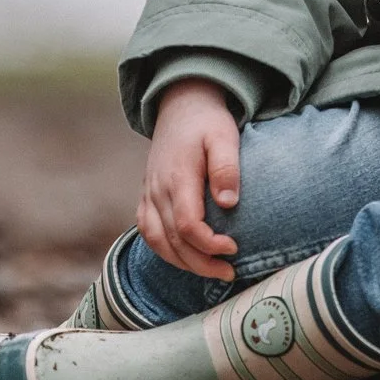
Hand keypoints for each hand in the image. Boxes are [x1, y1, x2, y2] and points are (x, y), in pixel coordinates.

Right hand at [139, 79, 242, 281]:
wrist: (181, 107)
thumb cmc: (207, 123)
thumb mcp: (224, 136)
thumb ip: (226, 168)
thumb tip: (229, 203)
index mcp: (177, 177)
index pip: (187, 225)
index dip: (209, 244)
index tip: (234, 248)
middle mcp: (157, 190)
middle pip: (173, 241)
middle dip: (201, 263)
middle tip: (230, 272)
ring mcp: (148, 194)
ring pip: (157, 241)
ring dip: (183, 263)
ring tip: (212, 271)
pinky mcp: (146, 197)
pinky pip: (148, 232)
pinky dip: (164, 251)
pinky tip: (185, 259)